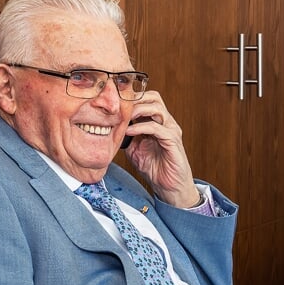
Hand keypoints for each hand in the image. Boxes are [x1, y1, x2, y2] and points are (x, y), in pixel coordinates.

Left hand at [120, 91, 201, 207]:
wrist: (170, 186)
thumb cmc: (155, 168)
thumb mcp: (134, 149)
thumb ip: (126, 137)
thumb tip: (110, 128)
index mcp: (157, 122)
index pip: (147, 99)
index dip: (132, 97)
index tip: (114, 101)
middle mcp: (166, 122)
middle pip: (153, 97)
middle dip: (135, 98)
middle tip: (119, 105)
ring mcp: (171, 130)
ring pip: (156, 108)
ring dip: (138, 109)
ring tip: (123, 115)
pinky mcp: (173, 141)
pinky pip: (156, 128)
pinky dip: (140, 127)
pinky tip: (129, 131)